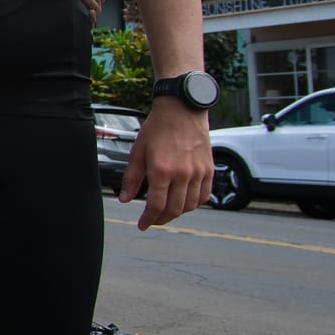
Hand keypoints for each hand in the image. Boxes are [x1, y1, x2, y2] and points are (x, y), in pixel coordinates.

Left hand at [120, 100, 213, 229]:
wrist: (182, 110)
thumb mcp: (138, 152)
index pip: (156, 206)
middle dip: (161, 219)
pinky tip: (184, 202)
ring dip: (177, 213)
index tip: (142, 224)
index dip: (148, 219)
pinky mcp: (209, 169)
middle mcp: (182, 174)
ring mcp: (198, 172)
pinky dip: (195, 204)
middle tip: (152, 220)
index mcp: (162, 170)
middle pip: (174, 209)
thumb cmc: (158, 128)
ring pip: (190, 205)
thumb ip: (132, 178)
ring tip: (166, 211)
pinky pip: (204, 195)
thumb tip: (125, 199)